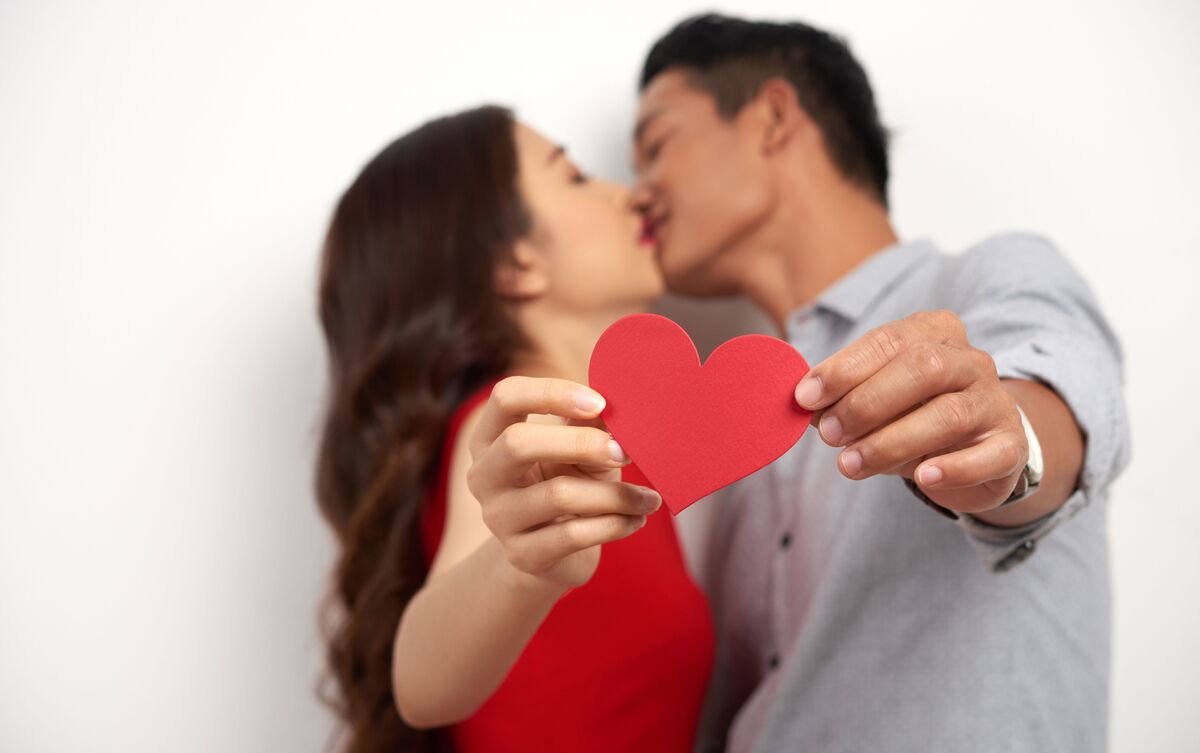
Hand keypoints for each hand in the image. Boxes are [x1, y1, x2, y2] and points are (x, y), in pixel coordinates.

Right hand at [466, 376, 661, 591]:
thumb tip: (618, 407)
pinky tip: (636, 520)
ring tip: (648, 498)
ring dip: (615, 495)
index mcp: (491, 437)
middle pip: (518, 443)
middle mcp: (484, 475)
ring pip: (558, 494)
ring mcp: (498, 518)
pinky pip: (573, 535)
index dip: (552, 393)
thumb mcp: (576, 451)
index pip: (505, 397)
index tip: (600, 403)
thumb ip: (587, 425)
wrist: (554, 555)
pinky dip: (614, 524)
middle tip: (626, 452)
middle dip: (581, 443)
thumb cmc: (568, 486)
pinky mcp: (522, 555)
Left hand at [793, 310, 1027, 514]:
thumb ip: (842, 397)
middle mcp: (971, 361)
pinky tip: (922, 478)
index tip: (805, 396)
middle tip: (829, 434)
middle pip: (922, 369)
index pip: (888, 341)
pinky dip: (952, 468)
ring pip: (948, 415)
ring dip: (890, 442)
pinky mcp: (1011, 447)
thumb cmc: (915, 414)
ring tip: (849, 465)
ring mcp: (996, 402)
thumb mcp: (876, 397)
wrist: (979, 449)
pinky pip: (986, 456)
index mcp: (935, 333)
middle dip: (867, 403)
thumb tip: (801, 404)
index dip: (844, 368)